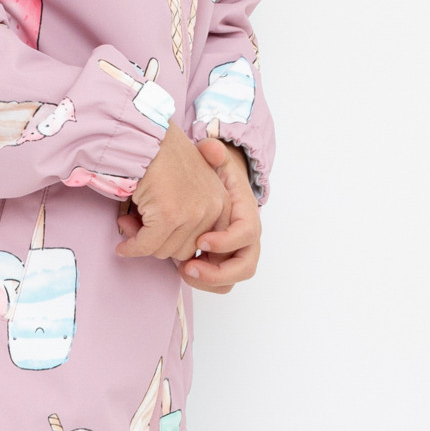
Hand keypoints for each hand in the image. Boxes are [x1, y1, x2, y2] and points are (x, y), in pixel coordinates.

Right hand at [115, 122, 231, 263]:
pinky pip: (146, 246)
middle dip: (158, 244)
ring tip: (129, 223)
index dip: (177, 242)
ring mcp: (191, 213)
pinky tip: (122, 245)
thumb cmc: (162, 155)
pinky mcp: (168, 216)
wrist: (146, 134)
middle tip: (137, 227)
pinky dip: (131, 248)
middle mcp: (212, 209)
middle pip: (184, 251)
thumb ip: (187, 216)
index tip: (159, 237)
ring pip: (164, 251)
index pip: (203, 241)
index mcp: (222, 202)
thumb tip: (167, 248)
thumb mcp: (189, 185)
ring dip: (142, 243)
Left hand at [177, 139, 261, 293]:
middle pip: (244, 266)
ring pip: (230, 280)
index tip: (201, 240)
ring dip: (207, 281)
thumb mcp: (216, 161)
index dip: (227, 240)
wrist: (218, 188)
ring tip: (183, 272)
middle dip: (217, 271)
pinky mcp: (221, 264)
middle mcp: (246, 240)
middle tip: (188, 267)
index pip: (246, 233)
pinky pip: (218, 283)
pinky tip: (181, 271)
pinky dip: (202, 283)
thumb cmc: (216, 176)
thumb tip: (211, 148)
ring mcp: (235, 255)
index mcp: (247, 215)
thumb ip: (214, 153)